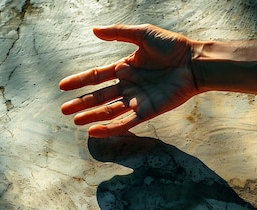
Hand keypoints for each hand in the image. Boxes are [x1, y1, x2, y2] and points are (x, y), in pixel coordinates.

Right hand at [60, 24, 199, 137]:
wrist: (193, 61)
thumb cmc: (172, 46)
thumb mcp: (142, 34)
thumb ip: (118, 32)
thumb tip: (94, 30)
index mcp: (125, 67)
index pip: (97, 76)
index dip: (80, 81)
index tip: (62, 86)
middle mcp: (129, 85)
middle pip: (100, 96)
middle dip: (82, 103)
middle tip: (64, 110)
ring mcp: (138, 99)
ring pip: (110, 110)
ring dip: (92, 116)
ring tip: (75, 120)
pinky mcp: (148, 111)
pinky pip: (126, 122)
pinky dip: (110, 128)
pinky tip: (94, 131)